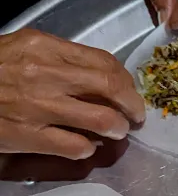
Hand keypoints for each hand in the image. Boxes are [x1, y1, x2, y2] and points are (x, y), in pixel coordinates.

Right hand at [0, 29, 145, 158]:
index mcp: (44, 46)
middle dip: (132, 104)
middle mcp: (44, 73)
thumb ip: (59, 56)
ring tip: (118, 132)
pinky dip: (87, 149)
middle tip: (136, 115)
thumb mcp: (22, 47)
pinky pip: (73, 146)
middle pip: (110, 87)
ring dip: (116, 128)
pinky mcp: (25, 135)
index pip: (104, 61)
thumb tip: (99, 73)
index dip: (126, 79)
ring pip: (100, 119)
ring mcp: (36, 106)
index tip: (131, 91)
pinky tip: (88, 148)